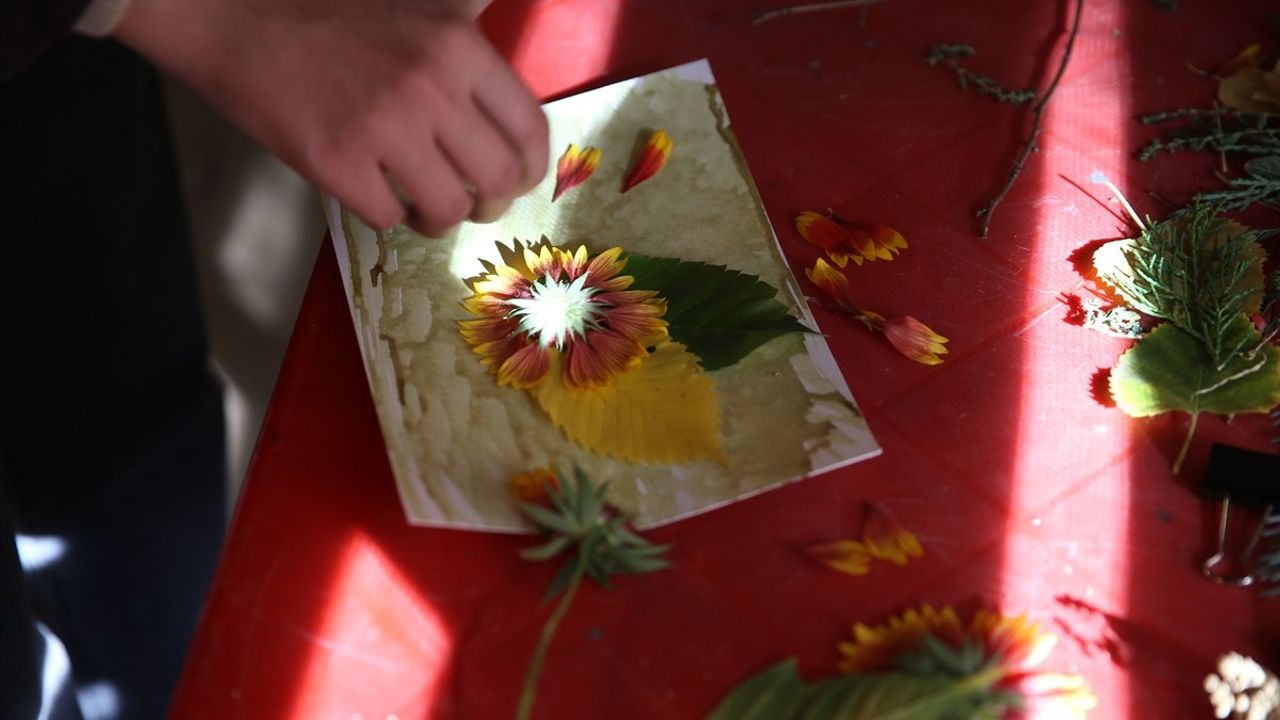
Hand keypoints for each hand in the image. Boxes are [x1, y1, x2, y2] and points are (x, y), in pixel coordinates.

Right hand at [115, 0, 547, 235]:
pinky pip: (388, 216)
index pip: (529, 129)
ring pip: (448, 208)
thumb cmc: (330, 14)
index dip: (531, 169)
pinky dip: (387, 215)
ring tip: (425, 209)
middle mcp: (431, 88)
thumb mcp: (418, 9)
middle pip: (499, 179)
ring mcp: (383, 128)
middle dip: (493, 204)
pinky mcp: (336, 163)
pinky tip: (374, 193)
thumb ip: (467, 46)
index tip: (519, 181)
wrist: (238, 18)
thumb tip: (506, 96)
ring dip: (441, 219)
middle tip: (477, 206)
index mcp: (458, 47)